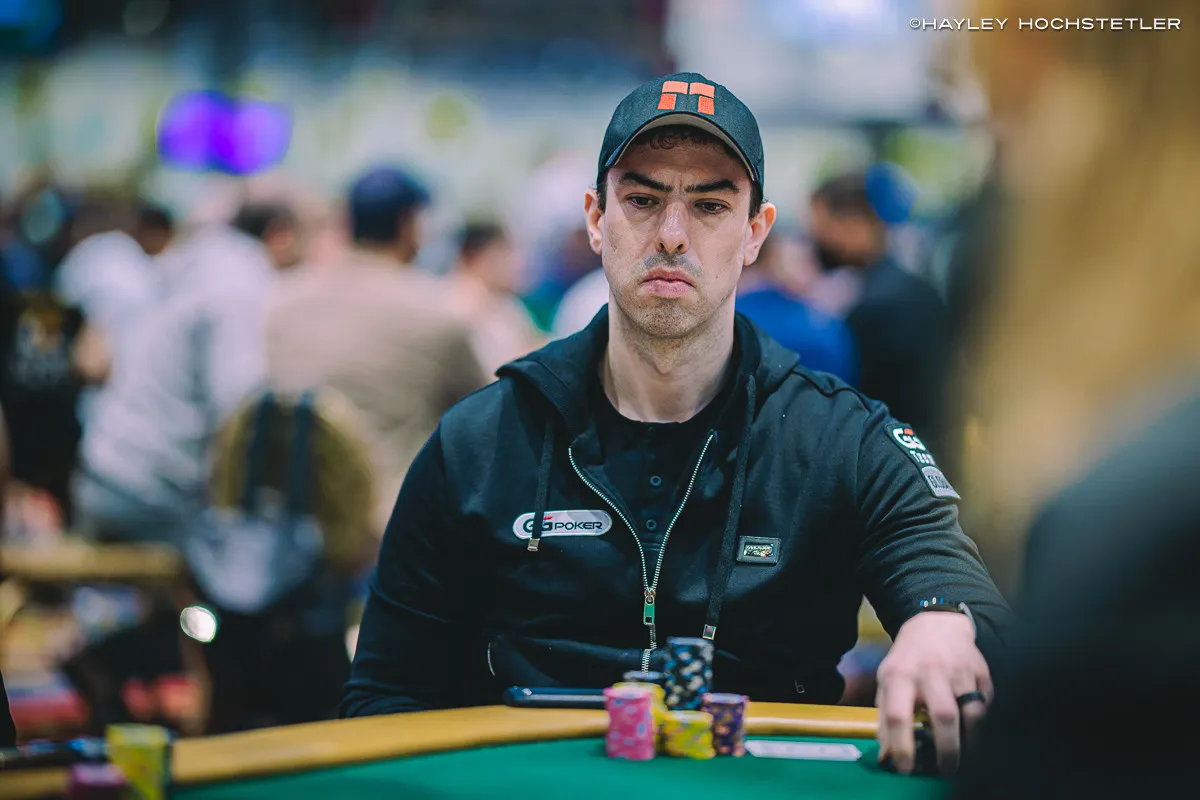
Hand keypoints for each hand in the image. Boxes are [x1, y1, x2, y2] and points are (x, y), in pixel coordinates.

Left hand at [875, 610, 991, 774]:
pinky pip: (986, 705)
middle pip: (943, 716)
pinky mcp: (981, 671)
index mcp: (899, 675)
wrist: (936, 625)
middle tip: (946, 770)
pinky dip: (981, 723)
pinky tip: (972, 730)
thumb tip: (886, 755)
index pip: (897, 715)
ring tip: (963, 754)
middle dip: (947, 749)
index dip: (901, 746)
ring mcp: (958, 670)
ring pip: (971, 713)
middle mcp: (929, 671)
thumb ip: (885, 717)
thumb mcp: (887, 681)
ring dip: (970, 740)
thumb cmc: (907, 660)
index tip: (905, 769)